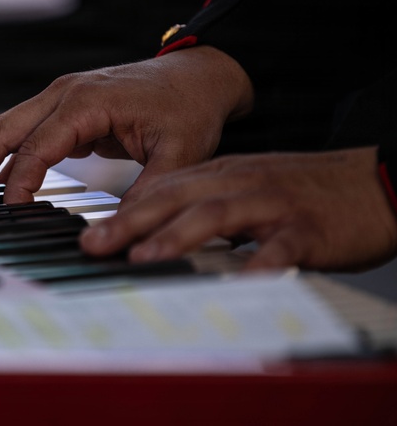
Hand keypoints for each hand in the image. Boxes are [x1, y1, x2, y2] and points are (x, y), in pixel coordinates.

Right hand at [0, 46, 253, 202]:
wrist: (198, 74)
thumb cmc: (189, 107)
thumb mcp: (180, 153)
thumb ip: (149, 192)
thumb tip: (124, 233)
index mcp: (87, 100)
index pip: (39, 144)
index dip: (21, 179)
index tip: (10, 210)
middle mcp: (64, 93)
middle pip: (3, 127)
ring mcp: (60, 97)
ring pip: (6, 126)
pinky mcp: (63, 108)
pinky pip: (23, 131)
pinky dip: (3, 155)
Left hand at [80, 147, 396, 271]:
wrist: (372, 182)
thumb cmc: (304, 192)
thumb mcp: (246, 189)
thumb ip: (205, 206)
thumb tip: (154, 232)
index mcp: (222, 175)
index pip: (161, 188)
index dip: (121, 210)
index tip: (87, 233)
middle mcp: (240, 183)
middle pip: (176, 197)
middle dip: (128, 221)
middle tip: (93, 244)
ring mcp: (272, 204)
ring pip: (216, 214)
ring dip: (175, 235)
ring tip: (142, 255)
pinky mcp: (307, 228)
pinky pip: (278, 246)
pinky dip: (255, 262)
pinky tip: (234, 280)